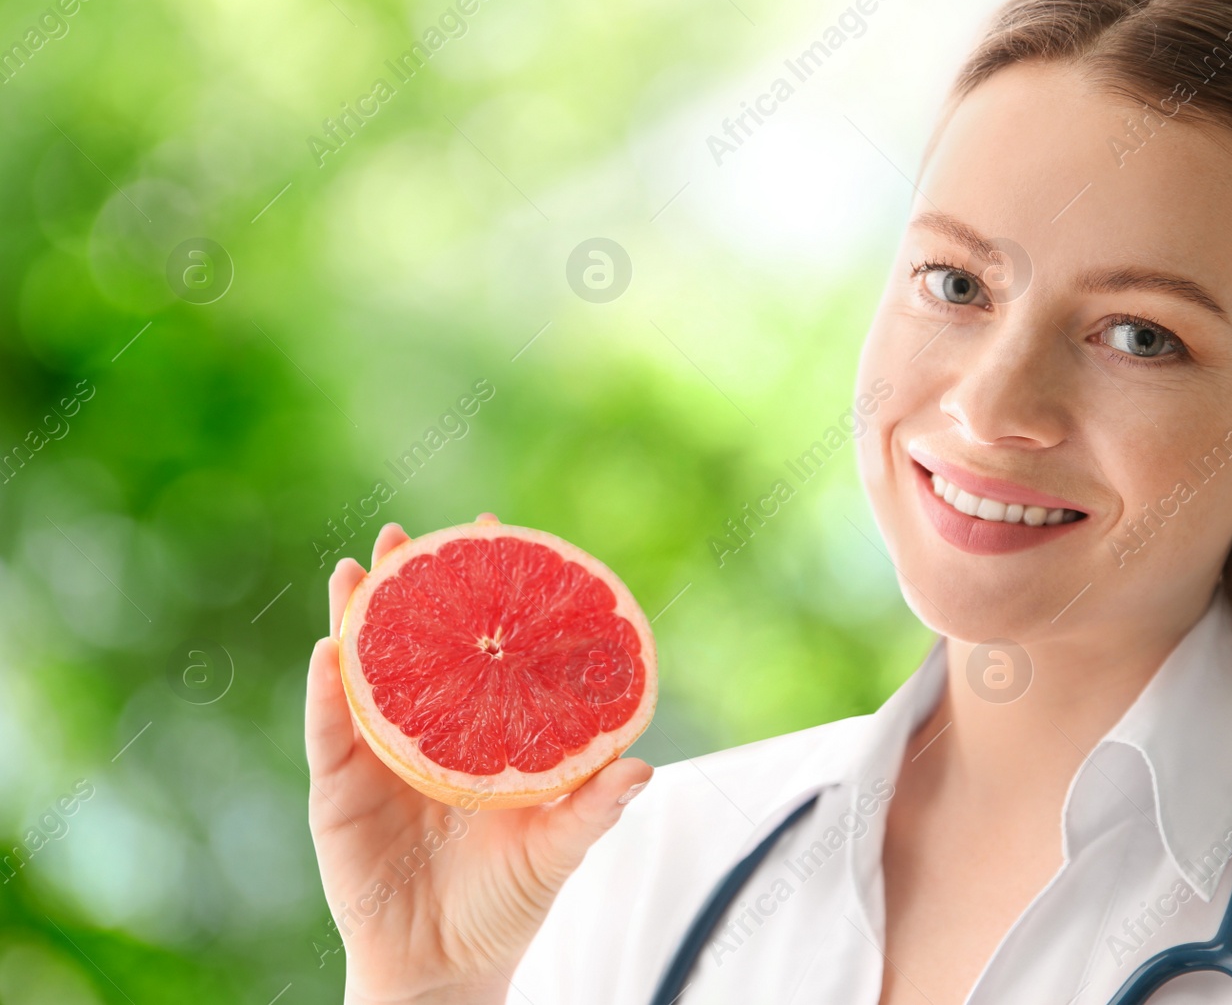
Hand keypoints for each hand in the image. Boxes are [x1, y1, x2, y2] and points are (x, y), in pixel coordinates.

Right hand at [305, 514, 652, 1004]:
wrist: (446, 966)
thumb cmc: (507, 901)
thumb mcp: (558, 849)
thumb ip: (595, 808)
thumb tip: (644, 766)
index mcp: (480, 730)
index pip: (482, 644)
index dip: (484, 588)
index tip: (493, 530)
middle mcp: (428, 730)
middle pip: (414, 641)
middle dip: (409, 583)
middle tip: (407, 532)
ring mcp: (379, 756)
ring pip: (362, 671)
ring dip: (356, 616)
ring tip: (358, 567)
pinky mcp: (338, 790)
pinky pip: (330, 731)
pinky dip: (327, 690)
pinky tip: (330, 648)